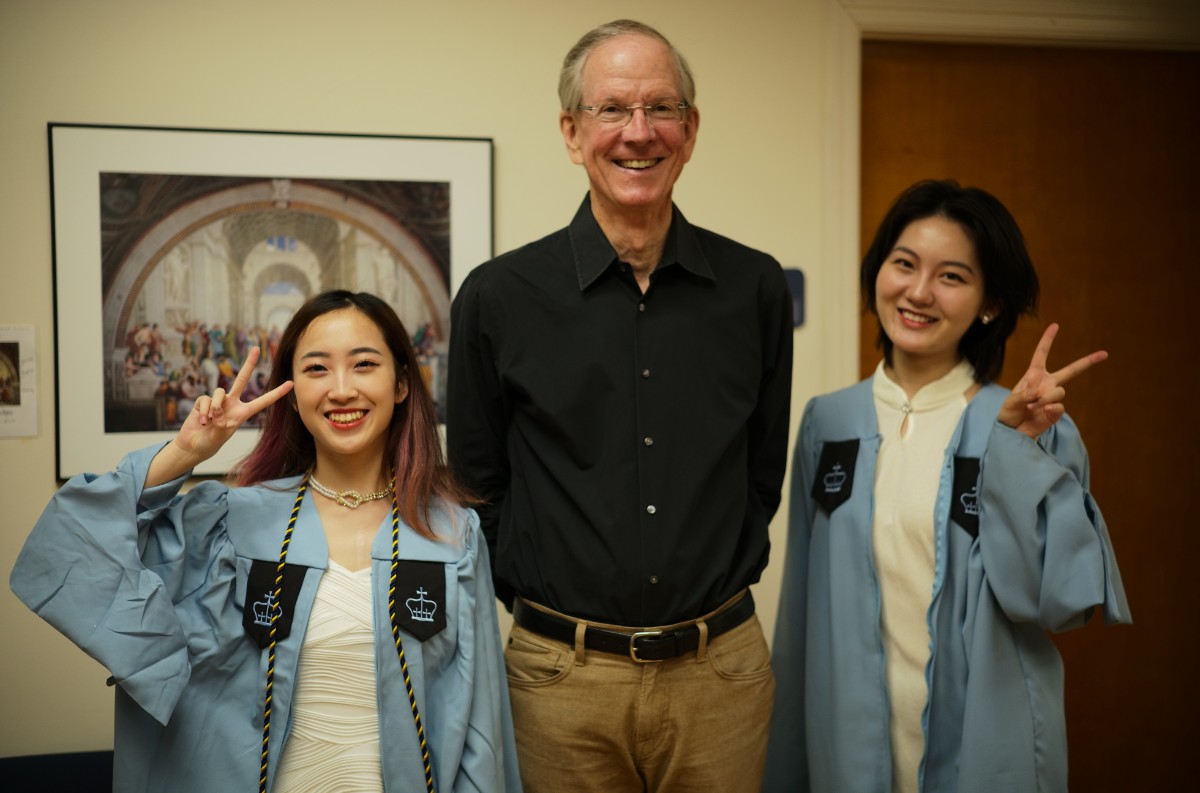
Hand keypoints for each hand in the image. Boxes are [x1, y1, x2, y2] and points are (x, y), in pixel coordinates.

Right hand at [148, 347, 292, 484]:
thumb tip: (217, 409)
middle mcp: (232, 403)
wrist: (193, 445)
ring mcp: (218, 401)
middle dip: (249, 364)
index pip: (262, 401)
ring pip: (219, 393)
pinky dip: (204, 411)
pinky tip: (202, 421)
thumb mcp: (220, 436)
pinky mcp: (204, 401)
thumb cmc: (210, 443)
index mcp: (242, 413)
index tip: (291, 383)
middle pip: (241, 380)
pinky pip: (205, 400)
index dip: (276, 393)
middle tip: (257, 348)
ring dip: (214, 408)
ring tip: (209, 422)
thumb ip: (221, 423)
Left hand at [997, 323, 1106, 438]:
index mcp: (1034, 375)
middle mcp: (1047, 384)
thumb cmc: (1009, 414)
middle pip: (1071, 370)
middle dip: (1088, 362)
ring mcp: (1053, 397)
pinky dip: (1050, 409)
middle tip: (1104, 354)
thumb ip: (1024, 395)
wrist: (1013, 432)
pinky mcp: (1056, 411)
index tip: (1055, 325)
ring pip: (1060, 391)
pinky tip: (1041, 412)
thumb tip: (1040, 394)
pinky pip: (1059, 406)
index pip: (1041, 354)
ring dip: (1046, 398)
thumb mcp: (1010, 402)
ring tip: (1033, 406)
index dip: (1048, 340)